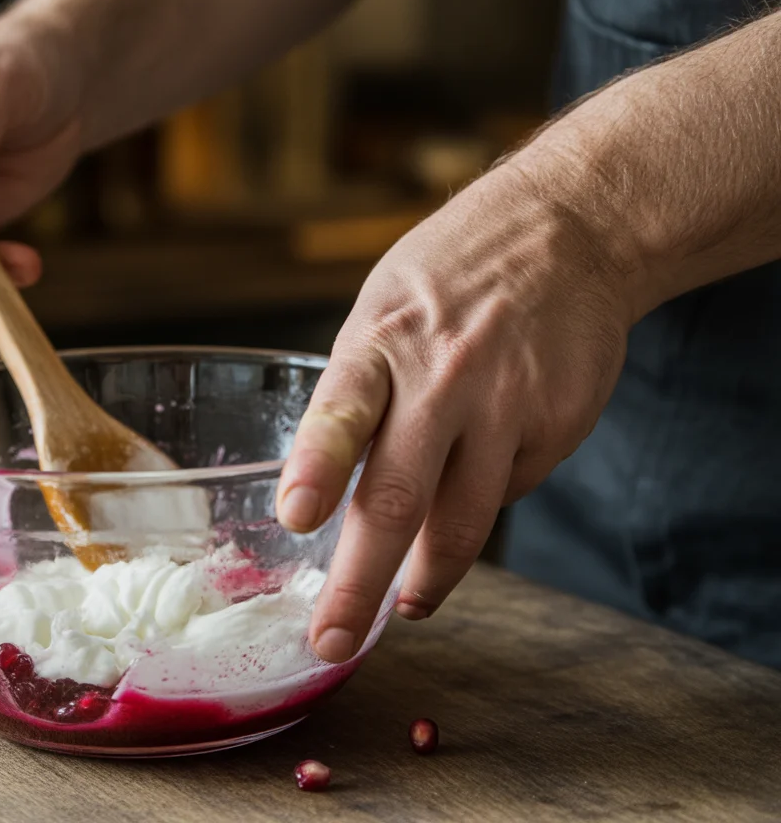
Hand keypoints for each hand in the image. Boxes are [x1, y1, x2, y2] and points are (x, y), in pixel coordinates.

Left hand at [277, 163, 636, 661]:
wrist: (571, 229)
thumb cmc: (452, 275)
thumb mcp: (382, 308)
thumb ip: (357, 393)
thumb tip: (328, 491)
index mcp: (381, 342)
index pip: (343, 411)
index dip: (319, 468)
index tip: (296, 517)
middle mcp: (444, 378)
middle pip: (401, 498)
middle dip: (360, 583)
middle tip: (332, 640)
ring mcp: (508, 405)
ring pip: (462, 523)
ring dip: (426, 580)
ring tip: (403, 608)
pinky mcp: (558, 426)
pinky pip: (507, 493)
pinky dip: (480, 505)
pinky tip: (475, 478)